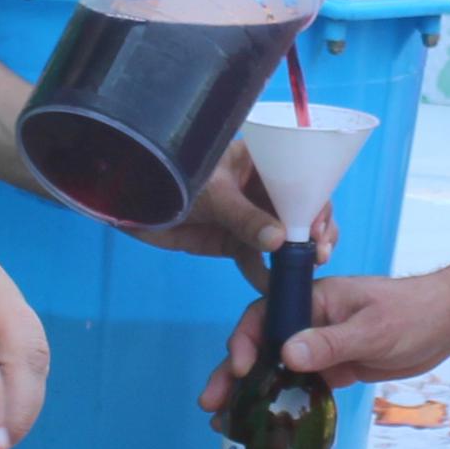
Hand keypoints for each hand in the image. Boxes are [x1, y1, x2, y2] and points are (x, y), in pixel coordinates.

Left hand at [135, 146, 319, 269]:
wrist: (129, 201)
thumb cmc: (169, 178)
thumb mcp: (211, 194)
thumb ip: (244, 217)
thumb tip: (280, 240)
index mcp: (260, 161)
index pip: (300, 178)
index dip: (315, 201)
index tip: (320, 227)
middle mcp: (260, 188)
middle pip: (299, 210)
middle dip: (313, 231)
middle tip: (320, 252)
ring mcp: (248, 216)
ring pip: (283, 237)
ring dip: (296, 255)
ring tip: (304, 271)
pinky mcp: (233, 242)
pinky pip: (256, 259)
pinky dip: (266, 273)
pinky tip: (274, 287)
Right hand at [195, 268, 449, 411]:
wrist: (446, 323)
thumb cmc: (412, 313)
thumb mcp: (372, 328)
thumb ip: (331, 342)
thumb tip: (286, 354)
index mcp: (314, 300)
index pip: (266, 315)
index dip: (245, 341)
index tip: (238, 368)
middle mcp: (310, 321)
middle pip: (262, 346)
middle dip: (234, 375)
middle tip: (211, 404)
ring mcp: (320, 346)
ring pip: (276, 369)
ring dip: (252, 394)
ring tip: (226, 423)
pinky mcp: (333, 368)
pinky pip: (299, 385)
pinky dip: (281, 403)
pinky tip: (264, 424)